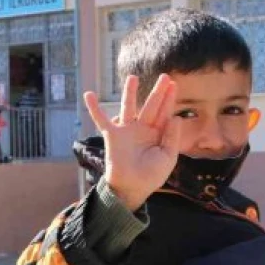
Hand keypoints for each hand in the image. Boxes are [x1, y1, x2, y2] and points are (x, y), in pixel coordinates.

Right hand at [84, 74, 180, 211]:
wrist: (131, 188)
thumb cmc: (151, 176)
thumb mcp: (168, 158)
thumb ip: (172, 137)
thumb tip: (176, 117)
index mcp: (157, 135)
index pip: (164, 113)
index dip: (169, 99)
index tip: (173, 85)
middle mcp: (142, 129)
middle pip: (151, 106)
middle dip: (157, 92)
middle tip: (165, 76)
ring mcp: (127, 130)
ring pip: (129, 107)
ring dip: (130, 92)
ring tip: (133, 77)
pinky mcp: (112, 134)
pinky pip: (101, 119)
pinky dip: (94, 108)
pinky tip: (88, 94)